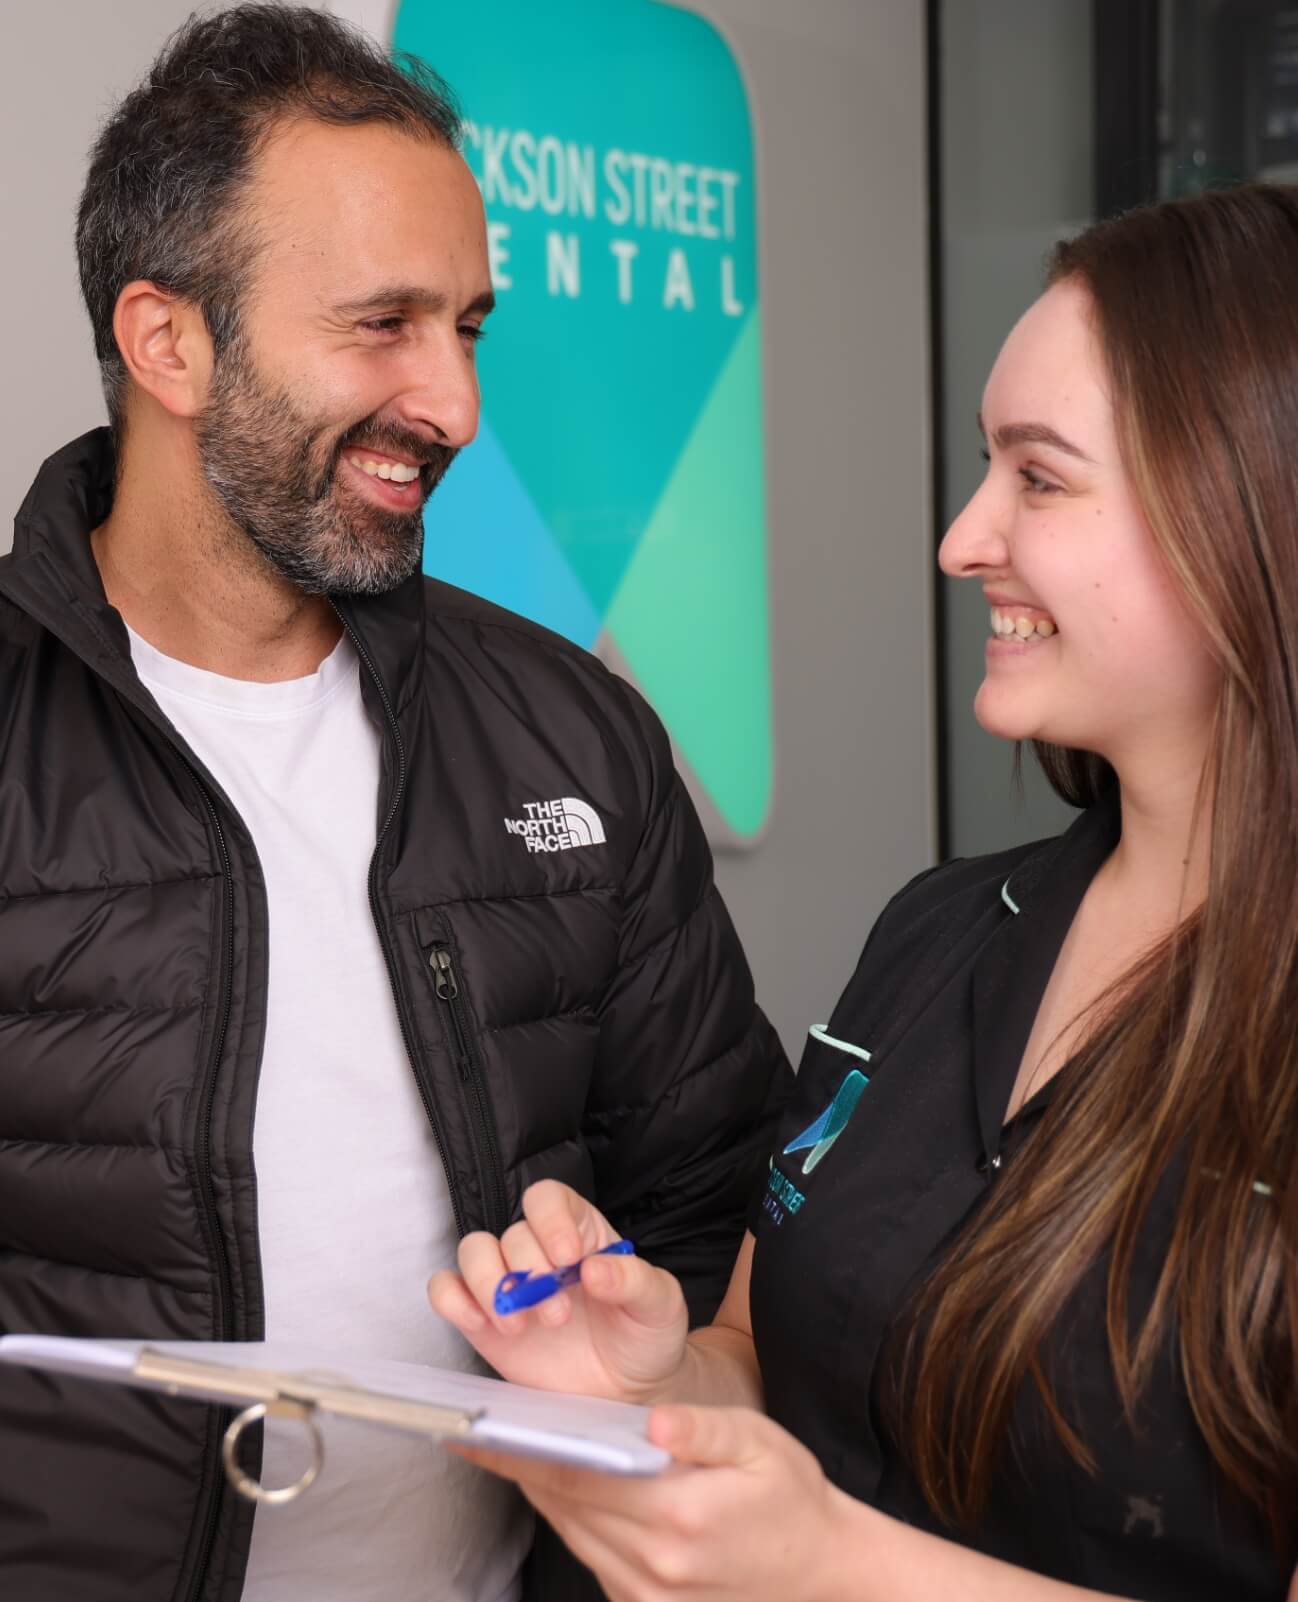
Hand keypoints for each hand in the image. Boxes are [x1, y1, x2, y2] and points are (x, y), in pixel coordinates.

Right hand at [428, 1180, 688, 1403]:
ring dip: (491, 1284)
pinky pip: (447, 1291)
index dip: (551, 1219)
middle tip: (558, 1316)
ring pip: (473, 1251)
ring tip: (520, 1325)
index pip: (548, 1198)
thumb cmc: (645, 1337)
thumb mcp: (659, 1304)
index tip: (568, 1257)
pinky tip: (481, 1324)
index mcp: (581, 1232)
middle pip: (512, 1232)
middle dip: (530, 1273)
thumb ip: (634, 1280)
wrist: (627, 1392)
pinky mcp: (483, 1319)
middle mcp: (539, 1250)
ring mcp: (508, 1283)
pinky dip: (453, 1301)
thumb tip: (594, 1269)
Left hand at [450, 1404, 850, 1601]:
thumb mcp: (760, 1443)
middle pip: (564, 1506)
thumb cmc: (792, 1498)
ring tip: (514, 1450)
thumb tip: (653, 1421)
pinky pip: (592, 1557)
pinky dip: (573, 1520)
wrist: (824, 1573)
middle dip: (521, 1466)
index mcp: (678, 1514)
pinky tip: (567, 1486)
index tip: (474, 1432)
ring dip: (543, 1492)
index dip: (519, 1453)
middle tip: (480, 1430)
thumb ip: (703, 1430)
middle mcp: (654, 1563)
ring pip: (572, 1533)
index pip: (576, 1476)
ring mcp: (647, 1594)